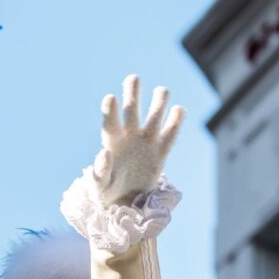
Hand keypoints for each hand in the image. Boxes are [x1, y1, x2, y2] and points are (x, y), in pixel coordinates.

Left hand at [92, 75, 184, 205]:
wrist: (125, 200)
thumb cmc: (106, 192)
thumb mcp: (99, 187)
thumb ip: (100, 171)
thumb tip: (105, 153)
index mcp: (111, 143)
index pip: (110, 123)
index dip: (110, 111)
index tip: (111, 97)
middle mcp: (129, 137)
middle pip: (131, 112)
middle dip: (132, 95)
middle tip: (133, 78)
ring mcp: (146, 143)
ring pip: (153, 119)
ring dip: (158, 103)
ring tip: (162, 90)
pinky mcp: (160, 153)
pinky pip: (170, 137)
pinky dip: (175, 123)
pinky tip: (179, 110)